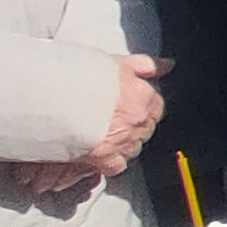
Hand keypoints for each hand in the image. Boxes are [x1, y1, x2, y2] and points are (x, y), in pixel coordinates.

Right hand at [20, 54, 165, 190]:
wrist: (57, 95)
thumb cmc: (84, 77)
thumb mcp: (118, 62)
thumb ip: (146, 65)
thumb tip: (168, 65)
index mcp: (143, 96)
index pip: (155, 107)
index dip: (142, 108)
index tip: (131, 107)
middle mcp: (137, 120)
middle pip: (145, 128)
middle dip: (134, 126)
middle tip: (114, 121)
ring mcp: (123, 140)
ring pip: (133, 147)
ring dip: (123, 143)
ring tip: (104, 135)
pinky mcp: (105, 156)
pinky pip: (116, 164)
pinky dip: (111, 161)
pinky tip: (101, 154)